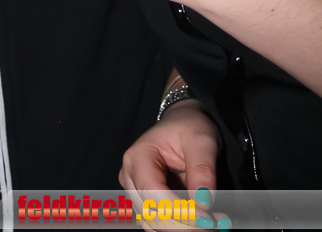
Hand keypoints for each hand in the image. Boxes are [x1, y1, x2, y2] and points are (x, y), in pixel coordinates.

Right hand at [120, 101, 219, 229]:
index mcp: (138, 156)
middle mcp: (131, 176)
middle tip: (217, 223)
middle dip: (185, 224)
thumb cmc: (188, 127)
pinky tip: (204, 219)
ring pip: (155, 224)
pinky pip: (161, 224)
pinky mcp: (147, 203)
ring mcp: (136, 192)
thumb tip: (204, 202)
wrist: (183, 125)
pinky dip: (183, 226)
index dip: (179, 210)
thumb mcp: (201, 139)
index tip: (207, 218)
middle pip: (152, 214)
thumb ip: (202, 169)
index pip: (152, 192)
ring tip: (215, 220)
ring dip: (185, 227)